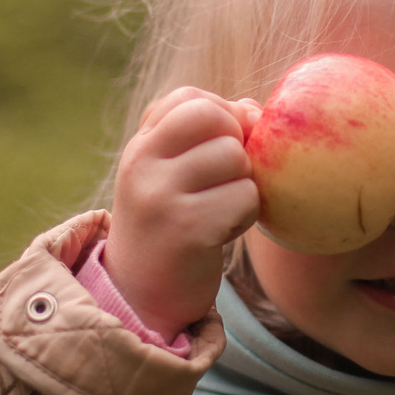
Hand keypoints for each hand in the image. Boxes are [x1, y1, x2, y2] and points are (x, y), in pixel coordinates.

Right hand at [104, 88, 260, 339]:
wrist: (142, 295)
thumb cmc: (170, 224)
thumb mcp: (172, 172)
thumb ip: (206, 135)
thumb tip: (253, 109)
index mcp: (140, 146)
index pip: (191, 98)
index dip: (221, 115)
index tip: (220, 148)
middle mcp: (143, 165)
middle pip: (218, 120)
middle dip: (237, 146)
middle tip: (225, 181)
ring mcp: (162, 196)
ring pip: (237, 159)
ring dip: (244, 186)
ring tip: (221, 210)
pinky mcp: (188, 229)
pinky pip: (246, 198)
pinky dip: (246, 216)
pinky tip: (222, 232)